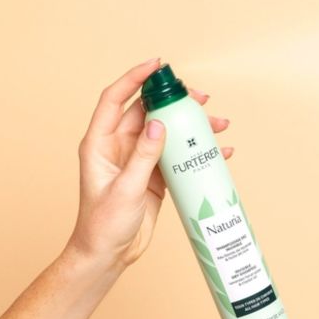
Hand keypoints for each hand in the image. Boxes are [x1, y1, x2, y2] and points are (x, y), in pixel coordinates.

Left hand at [66, 58, 233, 273]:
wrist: (110, 253)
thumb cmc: (104, 224)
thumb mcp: (125, 189)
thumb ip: (142, 156)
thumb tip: (159, 124)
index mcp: (100, 143)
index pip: (116, 99)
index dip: (135, 78)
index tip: (158, 66)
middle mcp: (119, 147)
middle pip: (148, 113)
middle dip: (174, 102)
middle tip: (200, 98)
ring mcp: (138, 160)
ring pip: (166, 133)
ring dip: (190, 127)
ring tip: (217, 123)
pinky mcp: (154, 175)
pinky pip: (176, 156)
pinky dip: (194, 152)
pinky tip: (216, 152)